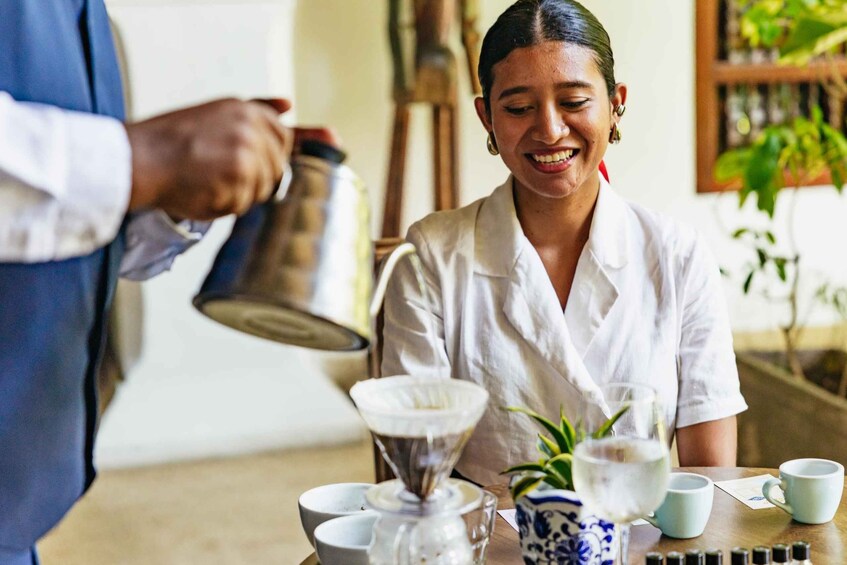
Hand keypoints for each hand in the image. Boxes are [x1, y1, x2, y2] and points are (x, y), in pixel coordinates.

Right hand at [126, 98, 338, 219]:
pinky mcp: (240, 176)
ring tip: (205, 180)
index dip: (269, 156)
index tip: (244, 163)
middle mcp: (250, 127)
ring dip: (237, 194)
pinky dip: (222, 205)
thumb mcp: (215, 113)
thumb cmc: (168, 142)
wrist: (138, 160)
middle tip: (215, 174)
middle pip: (276, 168)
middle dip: (253, 179)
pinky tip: (199, 190)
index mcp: (245, 110)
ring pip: (261, 190)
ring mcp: (248, 151)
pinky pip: (243, 205)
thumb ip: (255, 110)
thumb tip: (289, 105)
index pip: (282, 138)